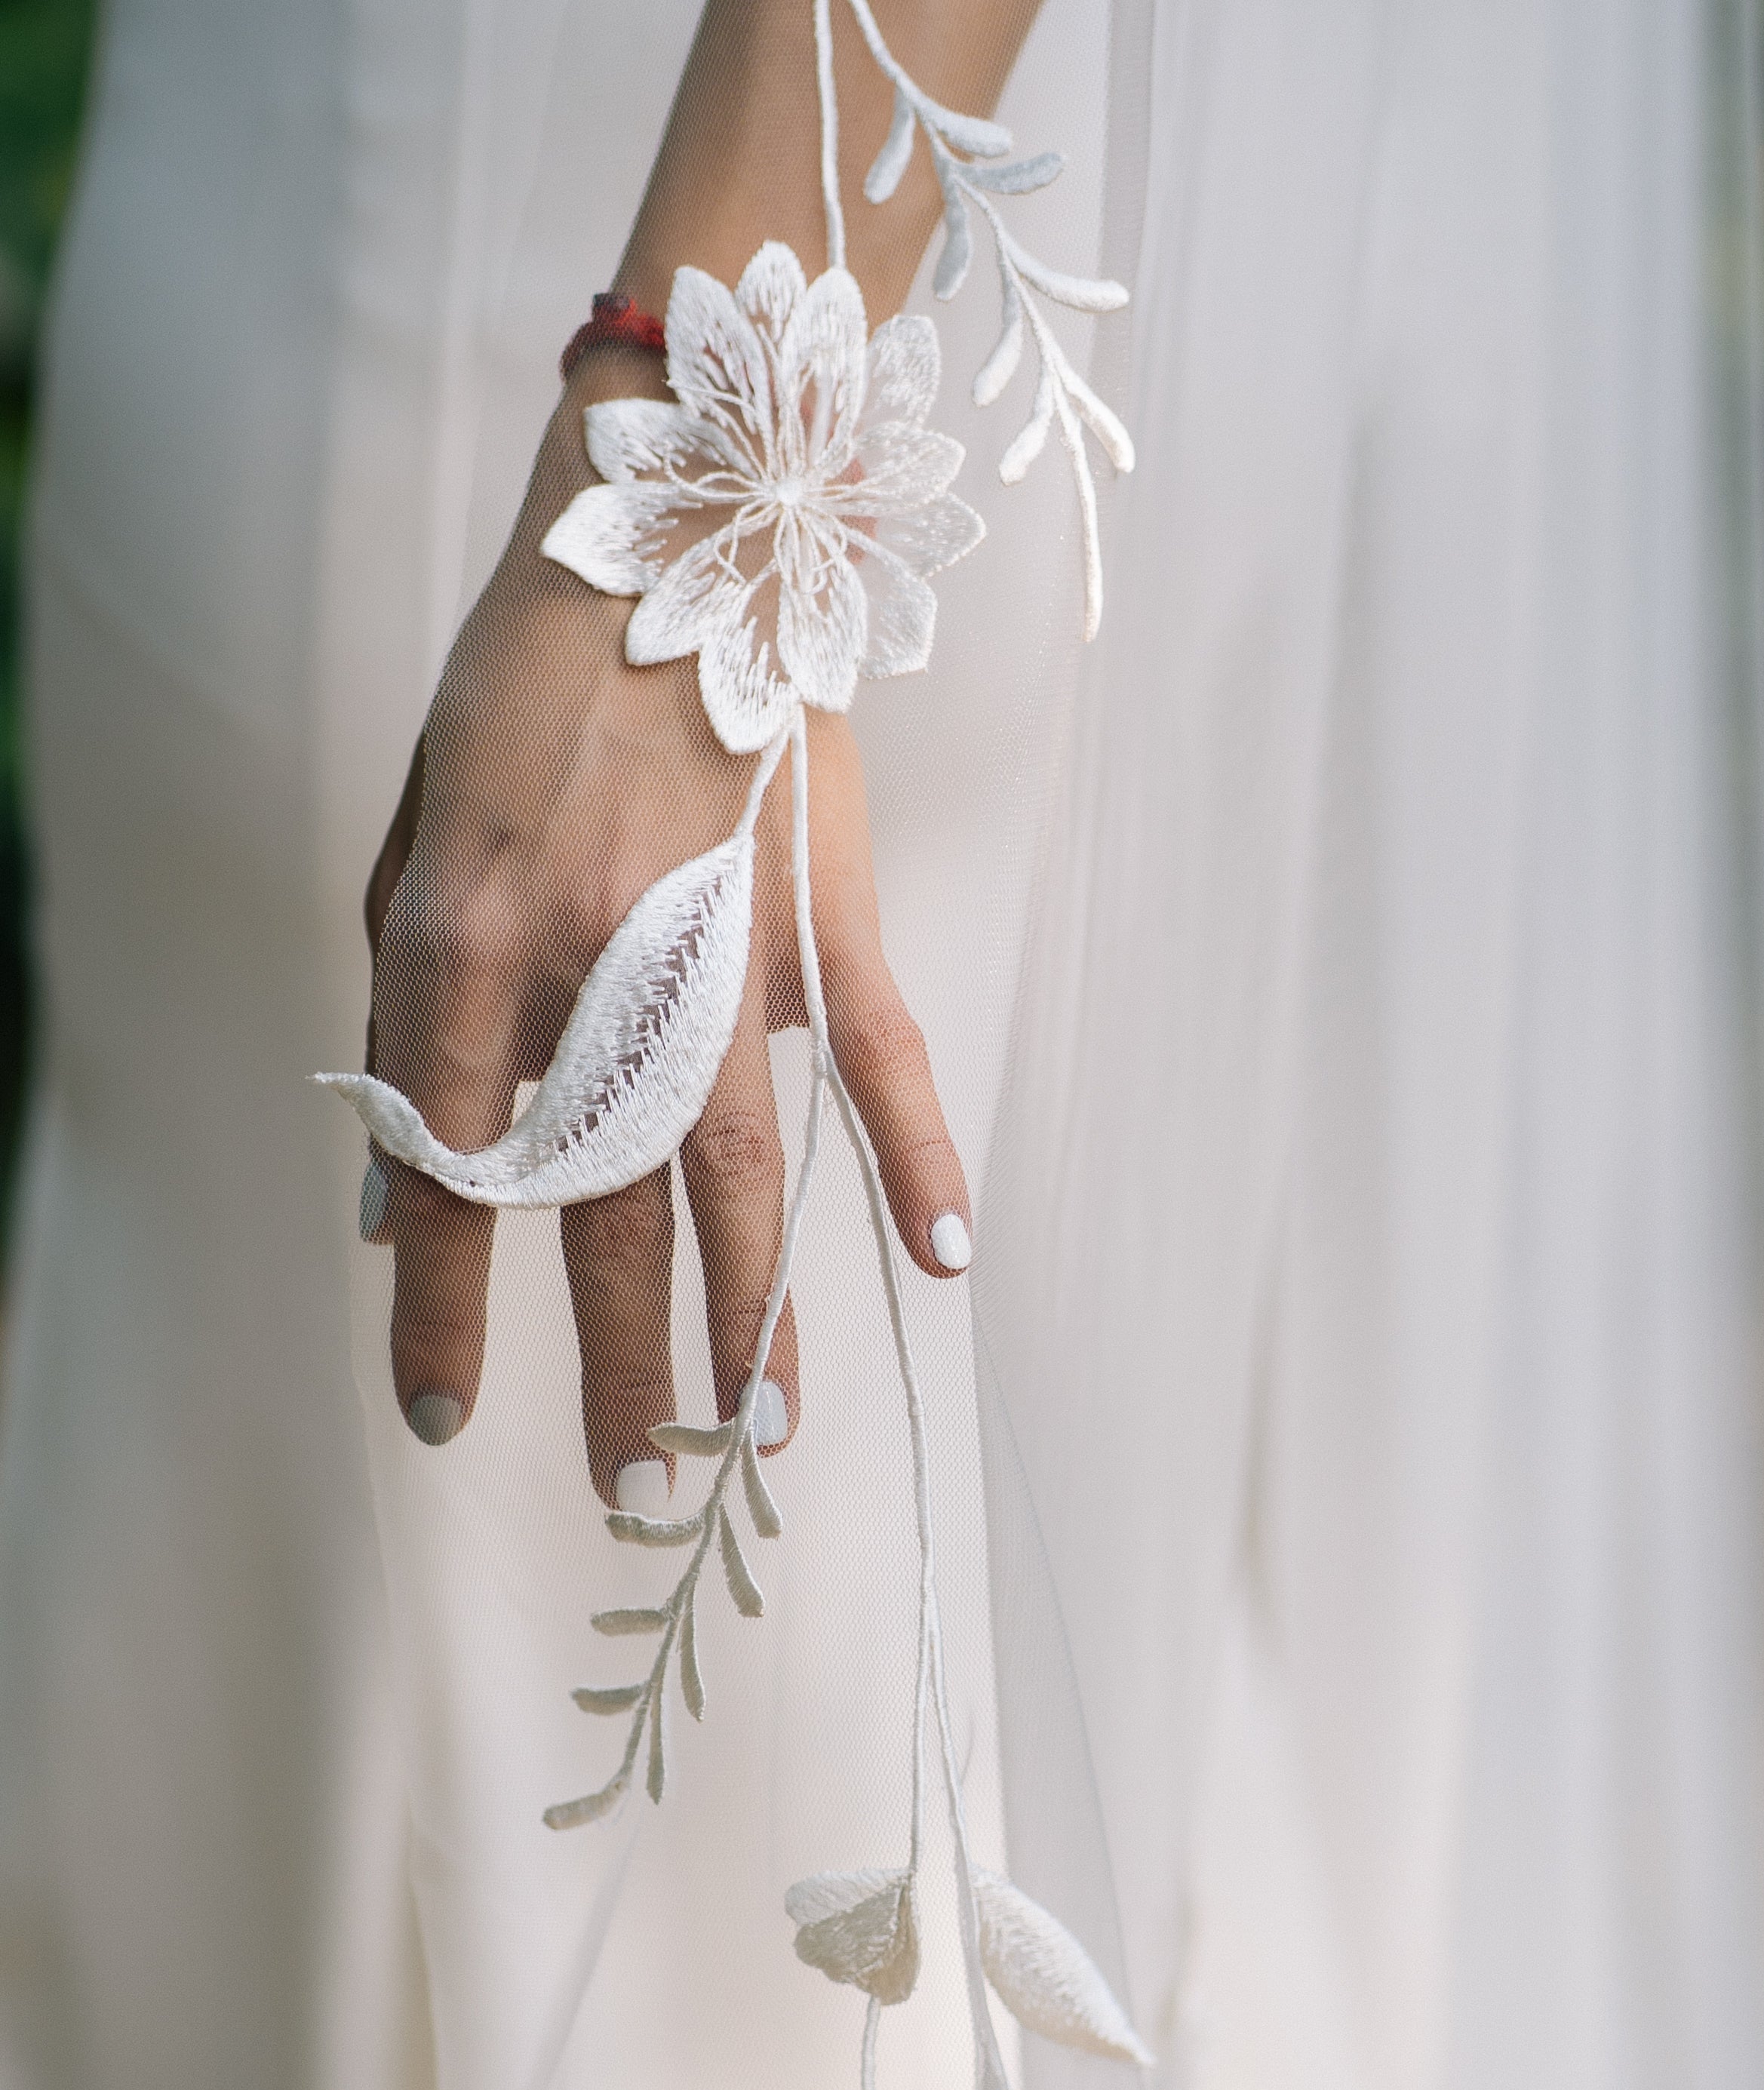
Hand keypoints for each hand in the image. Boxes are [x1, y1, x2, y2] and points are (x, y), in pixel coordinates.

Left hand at [361, 379, 971, 1504]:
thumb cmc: (522, 670)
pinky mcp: (828, 915)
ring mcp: (725, 945)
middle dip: (611, 1361)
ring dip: (752, 1317)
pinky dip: (920, 1160)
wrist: (673, 515)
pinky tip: (944, 1261)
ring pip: (742, 1171)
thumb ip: (409, 989)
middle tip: (624, 1482)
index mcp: (472, 928)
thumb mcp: (418, 817)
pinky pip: (882, 1061)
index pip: (445, 1165)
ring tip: (760, 1437)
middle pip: (602, 1207)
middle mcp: (597, 960)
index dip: (435, 1300)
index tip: (436, 1406)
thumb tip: (401, 1172)